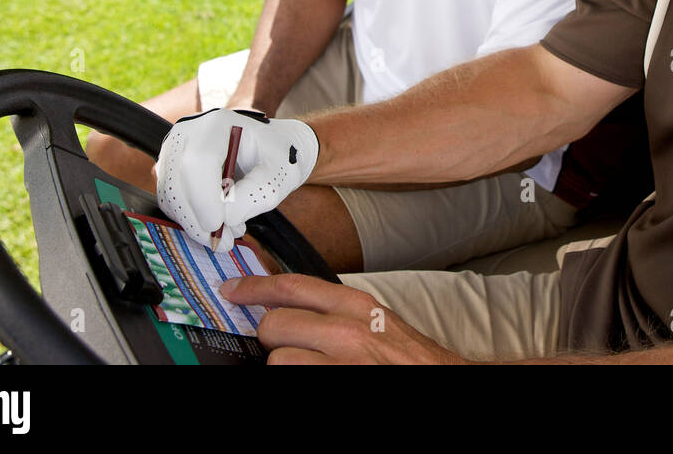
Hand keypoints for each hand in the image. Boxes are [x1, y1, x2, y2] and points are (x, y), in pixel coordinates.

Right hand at [155, 108, 318, 250]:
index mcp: (217, 124)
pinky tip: (220, 220)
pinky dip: (192, 218)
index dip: (203, 198)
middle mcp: (189, 133)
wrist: (272, 148)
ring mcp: (175, 151)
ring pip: (171, 196)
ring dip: (197, 223)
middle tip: (225, 243)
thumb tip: (225, 218)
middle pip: (177, 181)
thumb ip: (254, 196)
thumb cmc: (278, 157)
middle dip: (198, 220)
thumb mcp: (279, 176)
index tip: (218, 225)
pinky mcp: (171, 170)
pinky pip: (172, 201)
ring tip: (231, 231)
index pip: (197, 161)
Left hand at [219, 275, 467, 364]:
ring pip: (278, 361)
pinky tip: (315, 376)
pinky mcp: (335, 386)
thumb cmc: (409, 359)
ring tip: (310, 368)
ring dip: (285, 367)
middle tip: (286, 347)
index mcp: (356, 305)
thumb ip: (336, 312)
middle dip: (271, 339)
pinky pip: (293, 380)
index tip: (231, 290)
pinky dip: (298, 379)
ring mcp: (342, 364)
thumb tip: (291, 309)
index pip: (292, 286)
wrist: (440, 380)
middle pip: (274, 324)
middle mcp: (347, 331)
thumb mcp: (376, 321)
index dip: (253, 287)